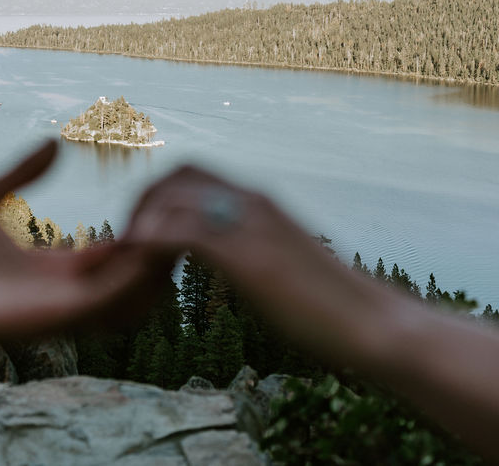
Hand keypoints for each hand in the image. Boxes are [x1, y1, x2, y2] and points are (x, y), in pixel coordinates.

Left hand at [0, 140, 173, 352]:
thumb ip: (20, 175)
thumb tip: (53, 143)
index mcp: (48, 268)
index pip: (114, 261)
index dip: (142, 236)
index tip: (162, 205)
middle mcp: (59, 292)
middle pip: (133, 287)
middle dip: (161, 258)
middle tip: (183, 220)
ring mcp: (54, 308)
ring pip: (129, 302)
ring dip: (153, 271)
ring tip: (171, 230)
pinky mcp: (42, 318)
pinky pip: (103, 305)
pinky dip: (130, 280)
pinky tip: (142, 244)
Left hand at [126, 165, 395, 364]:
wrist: (369, 324)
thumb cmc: (329, 304)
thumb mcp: (282, 262)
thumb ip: (254, 248)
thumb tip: (233, 257)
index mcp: (260, 201)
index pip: (194, 173)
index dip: (160, 195)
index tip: (146, 230)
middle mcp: (253, 202)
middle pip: (176, 176)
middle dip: (143, 203)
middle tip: (128, 242)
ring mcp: (250, 226)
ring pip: (172, 200)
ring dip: (142, 226)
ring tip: (130, 260)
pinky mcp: (248, 257)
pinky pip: (181, 233)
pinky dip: (153, 246)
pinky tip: (146, 273)